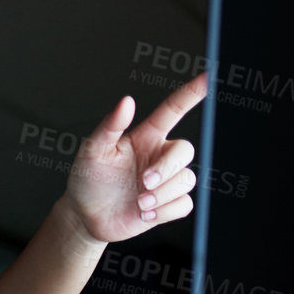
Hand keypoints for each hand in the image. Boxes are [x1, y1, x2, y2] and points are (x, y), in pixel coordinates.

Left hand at [63, 74, 207, 242]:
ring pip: (187, 180)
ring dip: (163, 194)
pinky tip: (144, 213)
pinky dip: (165, 211)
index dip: (191, 93)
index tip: (208, 77)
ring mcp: (166, 180)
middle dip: (167, 168)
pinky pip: (185, 204)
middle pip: (186, 150)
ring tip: (139, 203)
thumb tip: (126, 101)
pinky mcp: (168, 204)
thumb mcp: (92, 150)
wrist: (85, 216)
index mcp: (145, 136)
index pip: (173, 110)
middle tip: (144, 182)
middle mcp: (159, 155)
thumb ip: (110, 126)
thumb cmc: (88, 178)